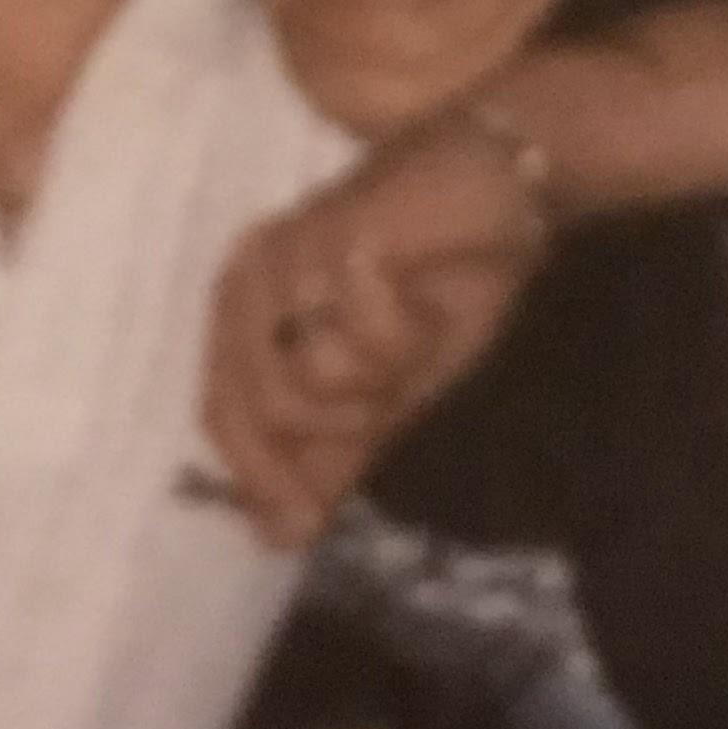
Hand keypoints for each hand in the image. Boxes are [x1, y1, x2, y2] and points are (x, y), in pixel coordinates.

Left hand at [201, 112, 552, 549]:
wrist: (504, 192)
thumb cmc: (443, 283)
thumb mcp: (389, 388)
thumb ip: (329, 453)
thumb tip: (276, 536)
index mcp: (246, 308)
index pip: (223, 414)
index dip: (257, 478)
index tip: (297, 531)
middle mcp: (250, 275)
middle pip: (258, 409)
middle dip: (335, 429)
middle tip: (390, 399)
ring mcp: (287, 253)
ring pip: (305, 383)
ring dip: (374, 382)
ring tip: (410, 337)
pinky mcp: (334, 237)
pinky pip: (359, 337)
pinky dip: (402, 335)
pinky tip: (422, 298)